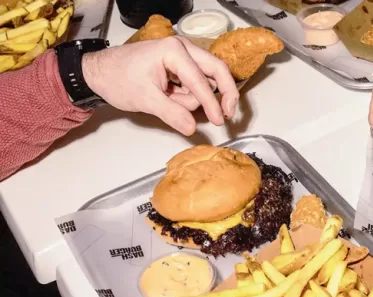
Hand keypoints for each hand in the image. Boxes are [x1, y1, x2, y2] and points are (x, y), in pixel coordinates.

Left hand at [82, 36, 238, 135]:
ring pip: (205, 81)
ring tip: (169, 102)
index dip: (212, 104)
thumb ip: (171, 114)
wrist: (99, 72)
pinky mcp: (181, 66)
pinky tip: (171, 98)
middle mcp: (183, 48)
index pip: (201, 81)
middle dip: (224, 93)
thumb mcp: (145, 99)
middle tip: (228, 113)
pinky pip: (196, 84)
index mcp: (174, 51)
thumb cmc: (117, 79)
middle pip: (217, 71)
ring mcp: (183, 56)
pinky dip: (189, 96)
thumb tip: (192, 128)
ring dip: (195, 98)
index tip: (220, 121)